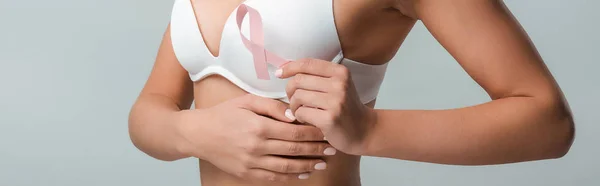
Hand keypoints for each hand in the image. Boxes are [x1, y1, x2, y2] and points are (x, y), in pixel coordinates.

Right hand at [175, 94, 335, 181]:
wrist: (198, 134)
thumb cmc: (223, 114)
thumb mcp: (247, 101)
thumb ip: (273, 107)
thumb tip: (294, 115)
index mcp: (259, 126)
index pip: (294, 132)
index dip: (313, 133)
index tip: (326, 132)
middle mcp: (257, 147)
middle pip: (294, 150)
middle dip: (316, 150)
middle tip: (332, 149)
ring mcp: (252, 163)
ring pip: (287, 167)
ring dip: (308, 166)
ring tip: (323, 163)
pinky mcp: (247, 174)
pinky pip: (274, 178)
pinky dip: (291, 177)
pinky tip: (304, 174)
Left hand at [276, 58, 376, 154]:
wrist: (364, 131)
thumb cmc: (345, 108)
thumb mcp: (337, 86)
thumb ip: (316, 76)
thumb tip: (284, 69)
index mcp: (340, 72)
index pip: (307, 63)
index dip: (289, 67)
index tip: (280, 73)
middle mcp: (339, 84)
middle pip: (298, 80)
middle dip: (290, 91)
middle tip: (294, 101)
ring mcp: (336, 101)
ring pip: (297, 97)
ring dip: (294, 106)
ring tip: (300, 111)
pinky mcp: (330, 118)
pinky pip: (301, 112)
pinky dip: (299, 117)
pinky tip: (306, 120)